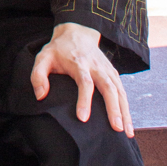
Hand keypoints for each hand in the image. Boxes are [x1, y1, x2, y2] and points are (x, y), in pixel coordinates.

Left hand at [31, 22, 133, 136]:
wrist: (78, 32)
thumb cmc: (59, 49)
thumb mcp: (43, 57)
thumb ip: (38, 75)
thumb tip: (41, 96)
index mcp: (79, 63)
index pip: (85, 82)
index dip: (84, 100)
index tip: (82, 118)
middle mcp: (97, 67)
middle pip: (108, 87)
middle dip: (113, 108)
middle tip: (116, 128)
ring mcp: (107, 70)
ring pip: (119, 91)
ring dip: (124, 112)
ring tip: (126, 133)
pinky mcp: (113, 74)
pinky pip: (123, 92)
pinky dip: (127, 109)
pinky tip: (128, 125)